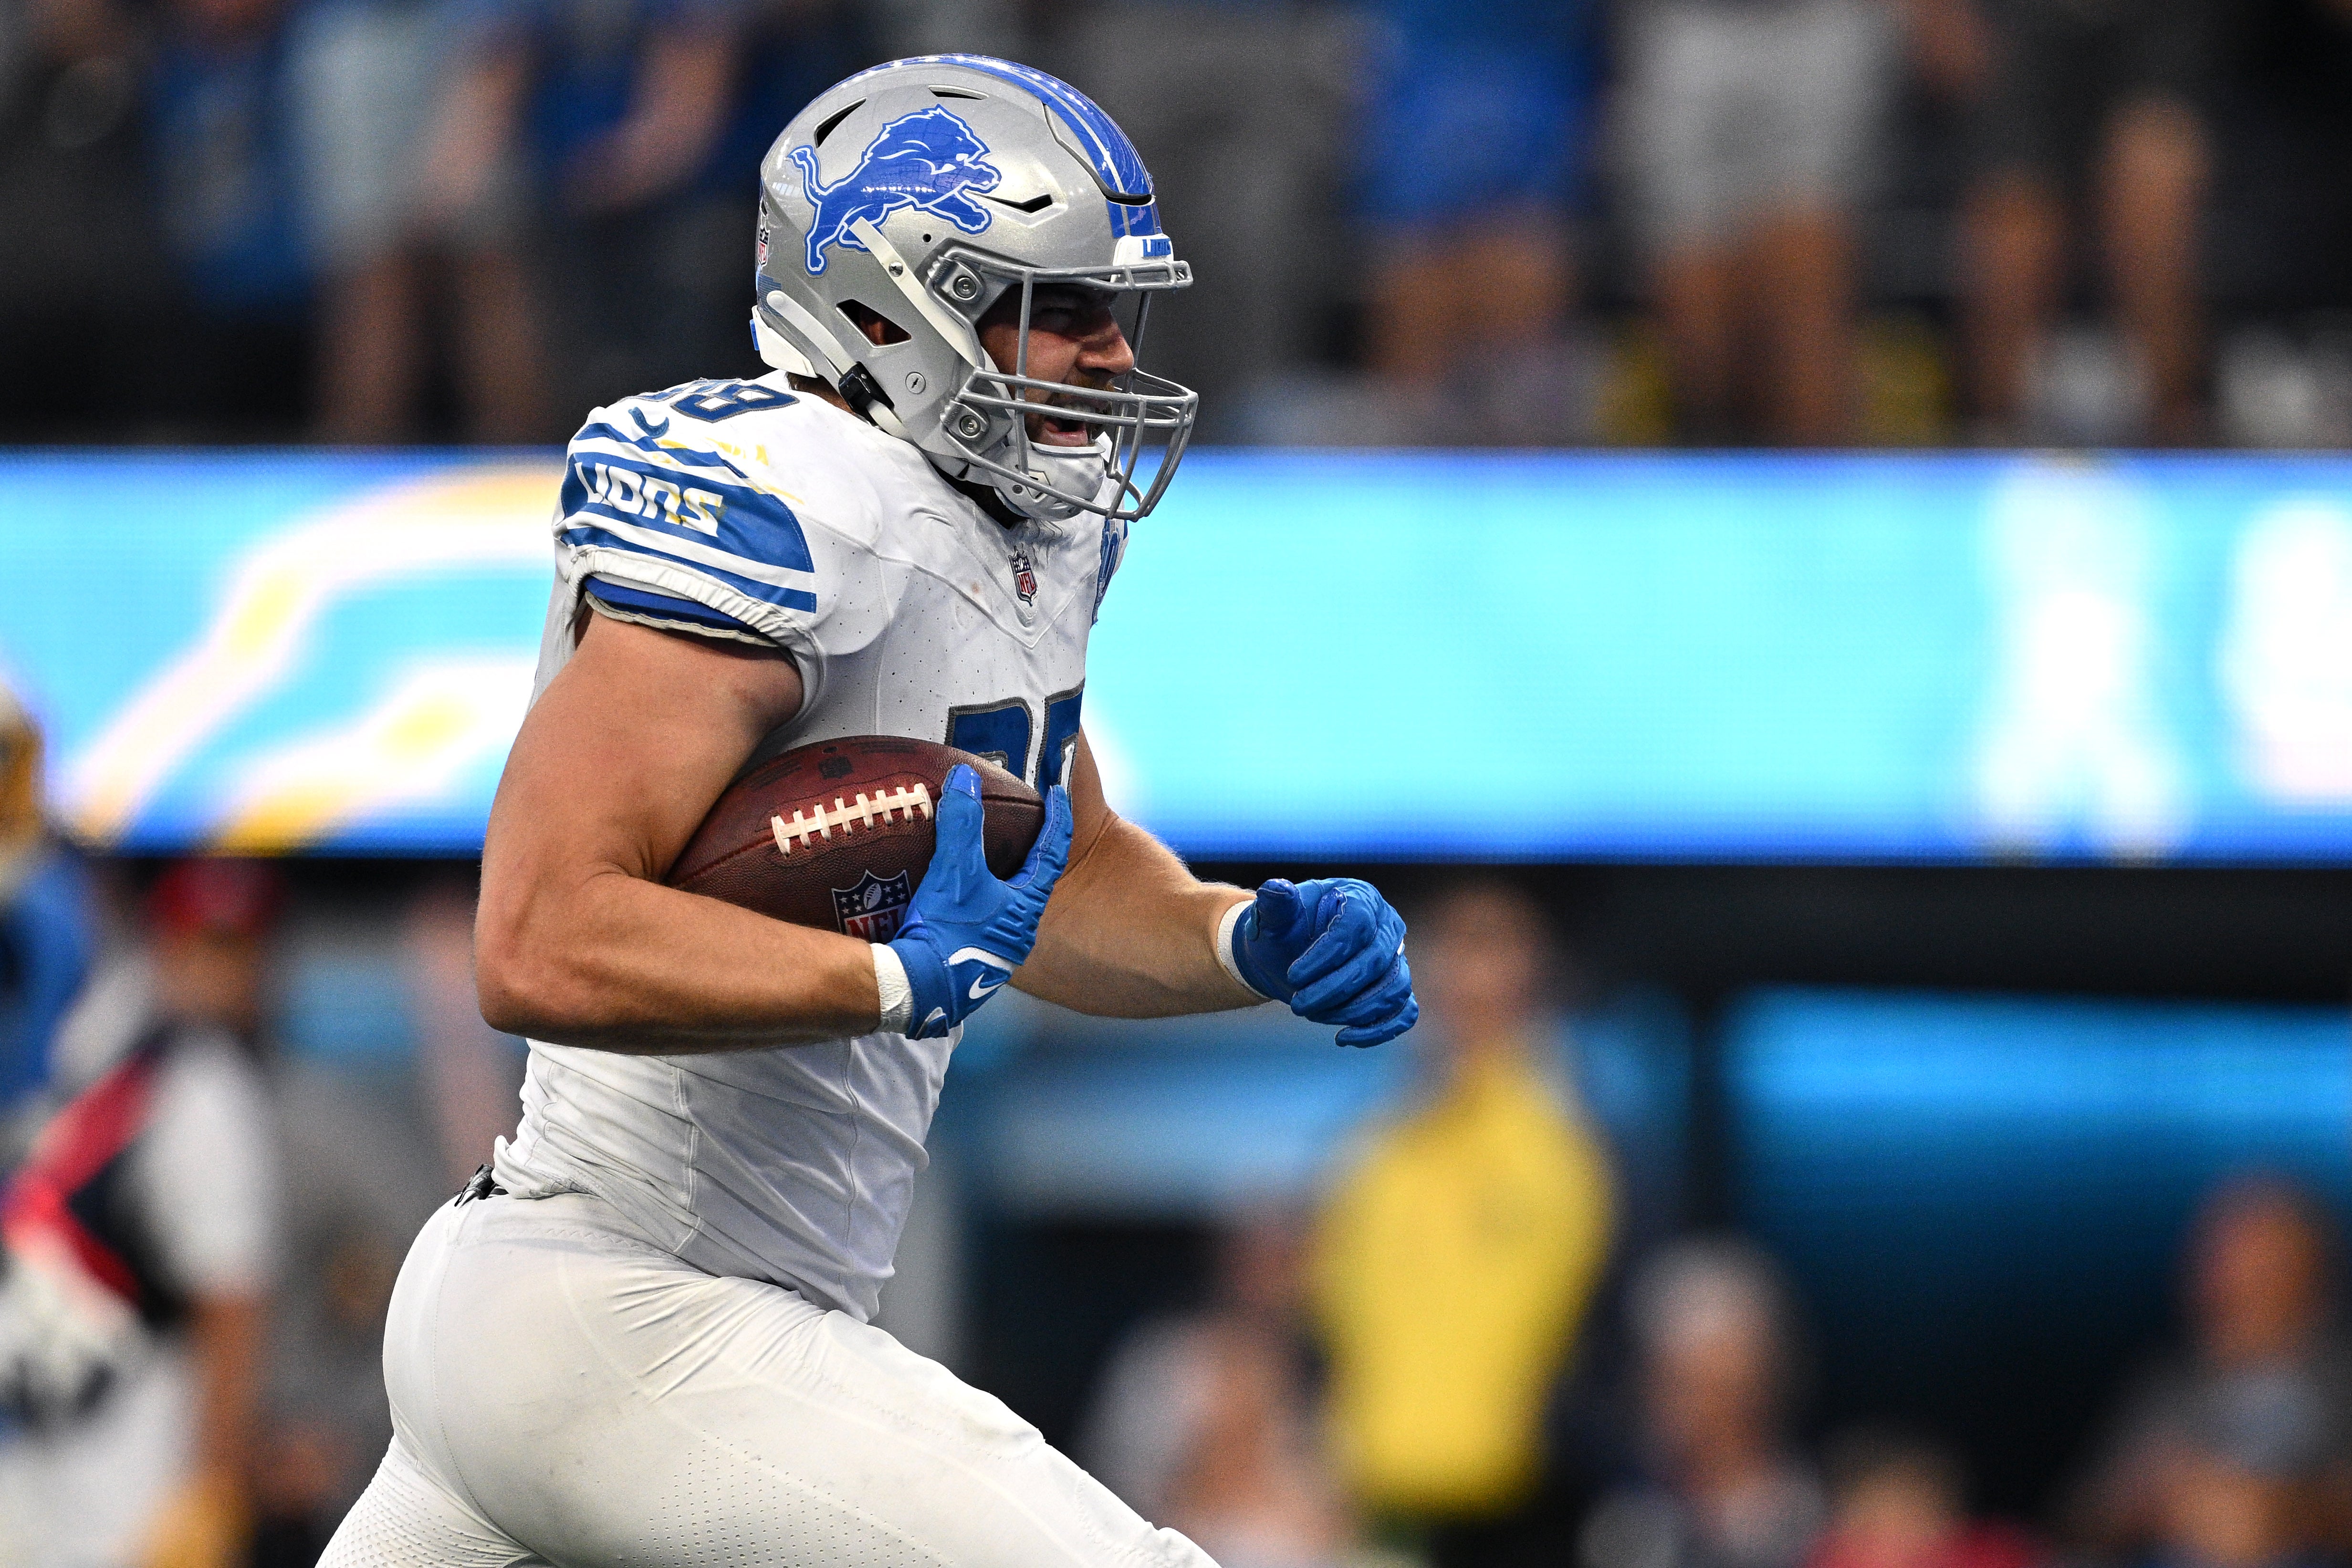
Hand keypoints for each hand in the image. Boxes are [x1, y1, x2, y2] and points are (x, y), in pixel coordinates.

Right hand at [890, 766, 1072, 1037]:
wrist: (916, 990)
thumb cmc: (944, 932)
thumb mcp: (954, 871)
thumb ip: (962, 822)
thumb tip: (966, 778)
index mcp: (1025, 908)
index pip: (1053, 853)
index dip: (1057, 820)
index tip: (1059, 794)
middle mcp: (1019, 935)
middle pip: (1031, 886)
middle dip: (1024, 858)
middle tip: (1015, 831)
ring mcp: (997, 957)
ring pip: (1004, 912)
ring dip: (995, 888)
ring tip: (978, 867)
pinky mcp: (972, 971)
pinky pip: (979, 932)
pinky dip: (972, 913)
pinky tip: (952, 908)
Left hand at [1229, 878, 1416, 1045]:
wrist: (1288, 956)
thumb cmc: (1283, 932)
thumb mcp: (1274, 917)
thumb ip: (1275, 904)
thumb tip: (1275, 889)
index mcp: (1360, 897)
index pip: (1355, 926)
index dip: (1327, 955)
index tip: (1294, 976)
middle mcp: (1387, 925)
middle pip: (1375, 961)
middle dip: (1335, 989)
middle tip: (1297, 1005)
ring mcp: (1397, 958)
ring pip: (1393, 989)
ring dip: (1353, 1011)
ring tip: (1313, 1016)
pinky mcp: (1397, 988)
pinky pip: (1404, 1012)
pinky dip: (1379, 1030)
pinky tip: (1343, 1038)